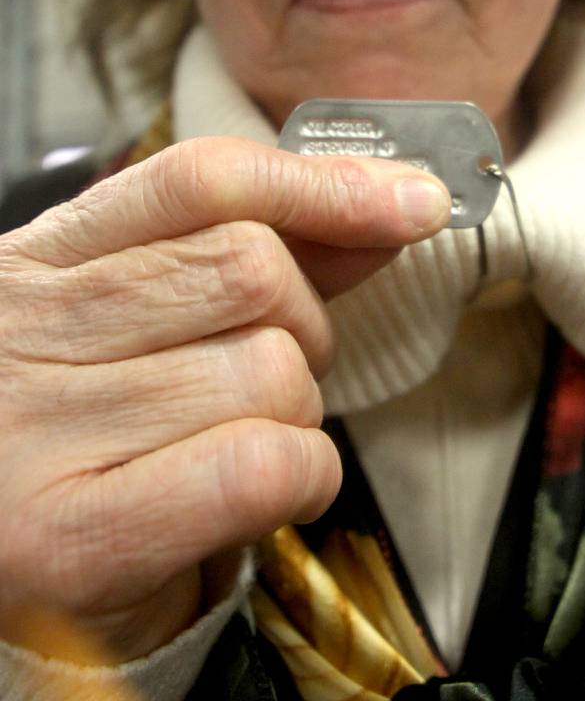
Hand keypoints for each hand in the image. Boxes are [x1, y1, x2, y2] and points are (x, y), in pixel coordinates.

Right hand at [0, 137, 449, 661]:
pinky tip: (277, 489)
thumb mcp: (134, 320)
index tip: (411, 202)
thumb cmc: (80, 434)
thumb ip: (250, 256)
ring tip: (243, 441)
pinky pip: (255, 467)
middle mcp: (26, 328)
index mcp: (41, 259)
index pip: (201, 181)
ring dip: (299, 413)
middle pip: (249, 269)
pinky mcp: (63, 537)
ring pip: (268, 370)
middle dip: (307, 324)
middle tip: (276, 373)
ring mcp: (35, 430)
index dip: (323, 185)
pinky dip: (303, 475)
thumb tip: (392, 206)